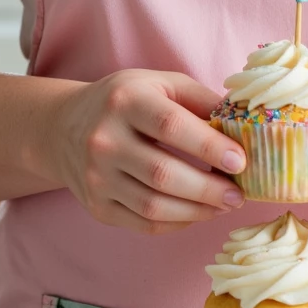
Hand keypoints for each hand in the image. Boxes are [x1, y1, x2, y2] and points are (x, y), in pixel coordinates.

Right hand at [51, 68, 246, 233]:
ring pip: (153, 206)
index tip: (241, 161)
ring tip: (224, 206)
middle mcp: (105, 140)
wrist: (64, 127)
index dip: (209, 147)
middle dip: (209, 189)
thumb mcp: (160, 83)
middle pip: (163, 174)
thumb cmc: (126, 100)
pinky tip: (196, 213)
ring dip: (197, 211)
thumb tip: (243, 125)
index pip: (171, 126)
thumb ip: (200, 100)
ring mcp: (96, 177)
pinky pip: (142, 224)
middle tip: (239, 195)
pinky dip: (176, 223)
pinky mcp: (96, 207)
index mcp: (125, 101)